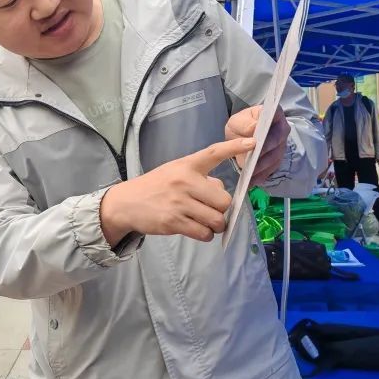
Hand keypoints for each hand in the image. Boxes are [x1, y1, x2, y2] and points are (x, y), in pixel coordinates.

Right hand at [100, 138, 255, 245]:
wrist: (126, 203)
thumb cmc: (156, 186)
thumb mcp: (175, 173)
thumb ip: (200, 179)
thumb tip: (221, 191)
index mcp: (186, 165)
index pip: (214, 153)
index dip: (234, 147)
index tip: (253, 143)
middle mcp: (184, 181)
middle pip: (224, 200)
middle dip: (222, 208)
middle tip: (210, 208)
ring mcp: (179, 203)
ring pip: (217, 219)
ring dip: (216, 224)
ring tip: (204, 221)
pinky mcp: (174, 222)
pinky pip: (204, 233)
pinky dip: (205, 235)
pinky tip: (196, 229)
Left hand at [225, 106, 288, 184]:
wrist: (242, 138)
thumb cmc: (241, 127)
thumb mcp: (237, 122)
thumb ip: (244, 123)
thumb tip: (254, 128)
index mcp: (273, 114)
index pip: (276, 114)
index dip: (269, 123)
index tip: (260, 132)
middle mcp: (281, 129)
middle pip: (276, 139)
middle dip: (263, 150)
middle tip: (252, 159)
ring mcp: (281, 145)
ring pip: (274, 156)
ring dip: (262, 166)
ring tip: (249, 174)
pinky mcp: (277, 160)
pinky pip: (271, 169)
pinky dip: (261, 175)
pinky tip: (251, 181)